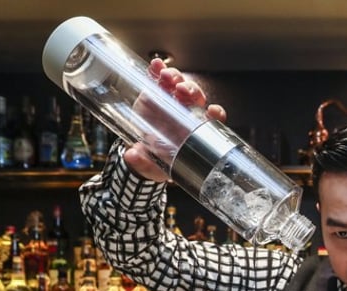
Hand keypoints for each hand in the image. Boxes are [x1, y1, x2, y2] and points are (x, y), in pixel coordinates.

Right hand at [122, 58, 227, 181]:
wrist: (143, 154)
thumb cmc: (156, 163)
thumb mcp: (152, 168)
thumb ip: (144, 164)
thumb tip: (132, 156)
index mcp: (194, 132)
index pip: (212, 121)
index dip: (215, 114)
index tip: (213, 111)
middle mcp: (187, 114)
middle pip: (196, 97)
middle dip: (191, 90)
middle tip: (182, 89)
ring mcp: (172, 102)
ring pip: (180, 85)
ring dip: (176, 77)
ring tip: (166, 76)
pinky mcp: (156, 94)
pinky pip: (160, 79)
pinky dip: (158, 70)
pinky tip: (155, 65)